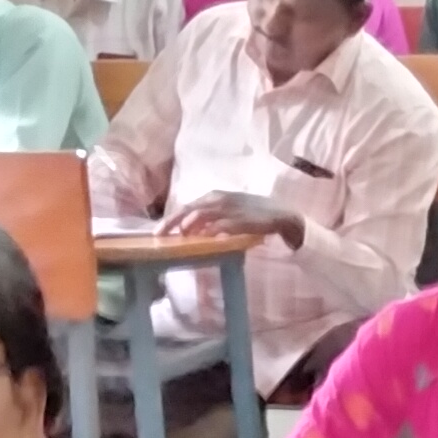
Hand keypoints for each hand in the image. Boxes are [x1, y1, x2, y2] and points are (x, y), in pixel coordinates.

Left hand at [170, 190, 299, 245]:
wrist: (280, 214)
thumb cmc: (252, 213)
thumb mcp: (228, 210)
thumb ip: (210, 218)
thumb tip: (189, 231)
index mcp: (213, 196)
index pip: (186, 206)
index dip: (170, 219)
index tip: (157, 232)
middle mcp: (218, 199)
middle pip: (188, 209)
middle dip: (171, 222)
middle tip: (158, 236)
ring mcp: (229, 209)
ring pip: (200, 215)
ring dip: (186, 226)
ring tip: (176, 238)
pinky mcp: (239, 220)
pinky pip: (218, 226)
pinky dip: (207, 233)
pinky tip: (199, 241)